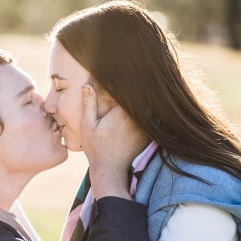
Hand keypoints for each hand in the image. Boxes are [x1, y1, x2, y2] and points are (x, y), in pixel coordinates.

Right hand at [81, 84, 148, 199]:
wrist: (110, 170)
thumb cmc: (96, 148)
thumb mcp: (88, 125)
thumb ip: (88, 104)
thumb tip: (87, 85)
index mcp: (123, 113)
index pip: (133, 90)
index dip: (134, 80)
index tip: (132, 71)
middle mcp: (137, 120)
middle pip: (146, 97)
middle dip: (144, 86)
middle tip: (142, 74)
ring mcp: (145, 128)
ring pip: (152, 107)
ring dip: (148, 99)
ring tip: (147, 86)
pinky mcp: (148, 135)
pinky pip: (153, 119)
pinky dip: (150, 112)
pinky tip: (146, 105)